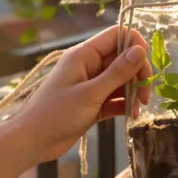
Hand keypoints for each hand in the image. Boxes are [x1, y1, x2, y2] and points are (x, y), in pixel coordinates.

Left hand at [17, 26, 151, 163]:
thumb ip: (117, 72)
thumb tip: (140, 50)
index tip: (145, 66)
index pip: (117, 35)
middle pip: (124, 59)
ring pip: (122, 79)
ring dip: (134, 91)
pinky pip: (116, 97)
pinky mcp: (94, 103)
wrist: (32, 142)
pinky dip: (125, 104)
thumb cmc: (55, 114)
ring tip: (138, 109)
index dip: (135, 45)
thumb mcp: (90, 93)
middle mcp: (90, 65)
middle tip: (145, 95)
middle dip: (138, 74)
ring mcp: (92, 84)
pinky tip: (131, 115)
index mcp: (84, 55)